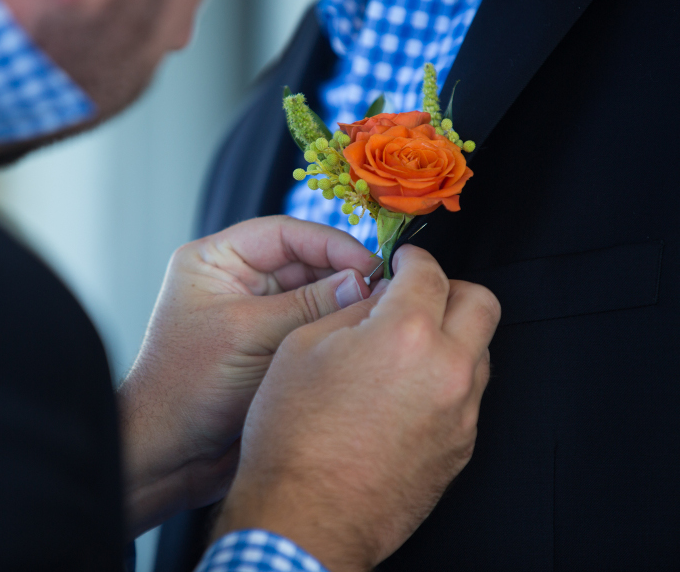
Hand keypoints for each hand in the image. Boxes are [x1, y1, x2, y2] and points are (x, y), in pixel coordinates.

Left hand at [117, 216, 380, 538]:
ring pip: (310, 296)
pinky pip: (308, 328)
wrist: (168, 452)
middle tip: (380, 293)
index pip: (283, 233)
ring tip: (372, 317)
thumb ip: (307, 305)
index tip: (369, 263)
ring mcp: (252, 315)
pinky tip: (353, 339)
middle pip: (302, 262)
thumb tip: (360, 280)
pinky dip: (330, 331)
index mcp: (215, 261)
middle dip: (340, 276)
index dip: (330, 244)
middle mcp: (234, 282)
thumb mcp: (248, 335)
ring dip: (338, 305)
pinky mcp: (267, 346)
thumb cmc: (183, 389)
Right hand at [213, 245, 500, 570]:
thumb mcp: (301, 348)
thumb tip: (375, 297)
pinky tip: (407, 393)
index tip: (404, 261)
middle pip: (481, 303)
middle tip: (420, 294)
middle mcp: (446, 370)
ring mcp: (460, 413)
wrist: (306, 516)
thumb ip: (349, 311)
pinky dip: (447, 381)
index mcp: (405, 334)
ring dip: (452, 337)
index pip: (430, 273)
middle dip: (451, 289)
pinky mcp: (460, 448)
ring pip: (481, 351)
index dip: (414, 258)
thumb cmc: (294, 438)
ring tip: (408, 349)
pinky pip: (468, 397)